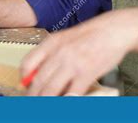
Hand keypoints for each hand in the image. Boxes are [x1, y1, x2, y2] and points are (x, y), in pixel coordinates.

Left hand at [20, 17, 137, 95]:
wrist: (114, 30)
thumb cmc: (90, 35)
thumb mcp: (65, 38)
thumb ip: (51, 53)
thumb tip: (37, 72)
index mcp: (51, 42)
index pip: (27, 63)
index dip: (23, 79)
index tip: (24, 87)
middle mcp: (59, 53)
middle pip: (38, 81)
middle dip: (33, 96)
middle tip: (33, 103)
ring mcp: (73, 63)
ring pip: (51, 90)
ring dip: (46, 101)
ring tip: (46, 107)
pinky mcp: (87, 73)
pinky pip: (71, 94)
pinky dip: (65, 102)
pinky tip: (64, 103)